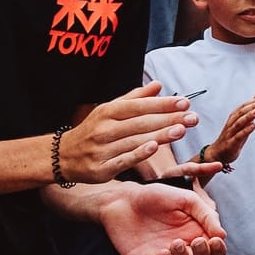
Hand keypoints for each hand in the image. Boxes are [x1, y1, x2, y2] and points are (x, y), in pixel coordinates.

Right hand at [59, 82, 199, 182]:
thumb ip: (135, 98)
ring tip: (181, 131)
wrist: (62, 156)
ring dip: (159, 135)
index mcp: (108, 112)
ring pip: (135, 141)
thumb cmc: (92, 130)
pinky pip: (122, 161)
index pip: (139, 106)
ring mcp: (102, 149)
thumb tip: (158, 85)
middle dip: (168, 119)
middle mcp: (104, 129)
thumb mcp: (109, 110)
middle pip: (141, 123)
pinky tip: (155, 148)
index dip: (162, 104)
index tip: (185, 103)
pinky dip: (138, 154)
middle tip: (192, 118)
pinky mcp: (101, 169)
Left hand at [95, 183, 225, 254]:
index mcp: (195, 231)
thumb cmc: (156, 196)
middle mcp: (182, 245)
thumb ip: (206, 215)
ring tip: (175, 243)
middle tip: (197, 242)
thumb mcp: (186, 199)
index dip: (218, 249)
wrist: (124, 200)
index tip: (215, 239)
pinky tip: (163, 253)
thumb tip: (223, 235)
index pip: (214, 249)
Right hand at [198, 95, 254, 166]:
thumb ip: (251, 110)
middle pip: (241, 112)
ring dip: (249, 116)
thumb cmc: (231, 137)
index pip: (243, 106)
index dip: (253, 101)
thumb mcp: (242, 122)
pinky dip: (245, 130)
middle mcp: (231, 124)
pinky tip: (253, 126)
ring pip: (239, 123)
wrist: (218, 153)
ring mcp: (230, 133)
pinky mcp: (231, 143)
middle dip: (253, 106)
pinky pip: (238, 136)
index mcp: (233, 118)